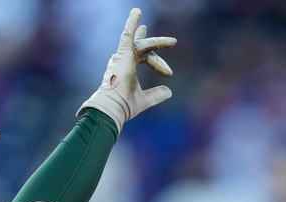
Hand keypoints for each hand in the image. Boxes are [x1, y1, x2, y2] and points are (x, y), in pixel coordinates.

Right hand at [77, 8, 175, 132]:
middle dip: (156, 44)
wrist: (113, 106)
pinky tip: (137, 12)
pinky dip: (131, 23)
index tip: (170, 74)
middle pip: (143, 48)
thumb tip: (169, 92)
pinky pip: (127, 35)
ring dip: (156, 41)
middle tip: (172, 41)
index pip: (145, 59)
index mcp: (127, 69)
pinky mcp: (122, 54)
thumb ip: (156, 95)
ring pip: (141, 44)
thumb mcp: (145, 100)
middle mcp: (123, 61)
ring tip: (164, 32)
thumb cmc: (124, 105)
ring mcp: (122, 57)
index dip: (159, 64)